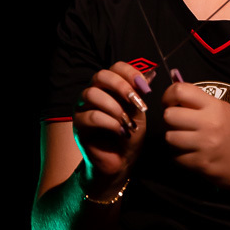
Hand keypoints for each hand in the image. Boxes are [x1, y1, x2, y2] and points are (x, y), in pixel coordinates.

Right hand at [73, 62, 152, 184]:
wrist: (121, 161)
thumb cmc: (129, 134)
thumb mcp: (138, 111)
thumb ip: (140, 94)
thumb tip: (150, 74)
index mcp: (108, 86)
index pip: (115, 67)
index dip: (130, 72)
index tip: (144, 86)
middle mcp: (92, 92)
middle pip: (100, 76)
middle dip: (121, 87)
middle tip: (136, 102)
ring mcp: (82, 108)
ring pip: (92, 94)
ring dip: (115, 107)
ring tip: (128, 122)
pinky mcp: (78, 125)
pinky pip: (92, 116)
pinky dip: (110, 123)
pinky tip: (122, 132)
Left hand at [162, 82, 229, 189]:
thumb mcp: (222, 110)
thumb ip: (199, 102)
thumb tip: (172, 96)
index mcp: (215, 106)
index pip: (181, 91)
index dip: (169, 95)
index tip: (170, 102)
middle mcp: (210, 123)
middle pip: (170, 115)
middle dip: (171, 119)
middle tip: (179, 123)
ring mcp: (205, 145)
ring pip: (169, 137)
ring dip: (174, 138)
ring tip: (185, 139)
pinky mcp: (200, 163)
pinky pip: (176, 156)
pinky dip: (180, 155)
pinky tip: (192, 152)